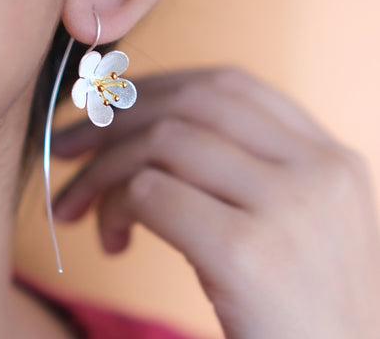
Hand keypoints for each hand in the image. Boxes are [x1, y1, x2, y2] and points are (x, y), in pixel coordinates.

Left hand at [52, 67, 379, 338]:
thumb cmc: (296, 311)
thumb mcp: (289, 223)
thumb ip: (241, 169)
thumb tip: (143, 126)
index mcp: (330, 158)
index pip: (231, 86)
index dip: (158, 88)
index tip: (111, 109)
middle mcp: (319, 169)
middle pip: (192, 102)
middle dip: (115, 118)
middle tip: (67, 146)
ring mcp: (290, 207)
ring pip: (163, 141)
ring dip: (102, 169)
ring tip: (78, 207)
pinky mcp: (249, 253)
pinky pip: (150, 193)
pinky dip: (113, 205)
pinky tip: (111, 241)